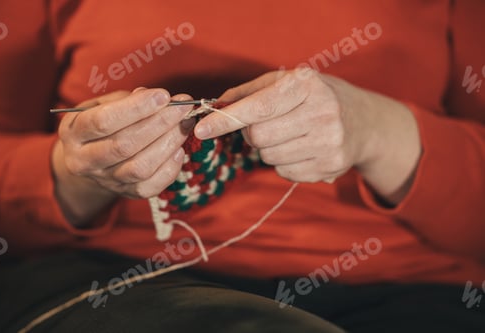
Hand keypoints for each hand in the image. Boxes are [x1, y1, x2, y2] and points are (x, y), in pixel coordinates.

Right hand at [52, 88, 195, 225]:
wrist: (89, 161)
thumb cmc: (100, 124)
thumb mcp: (100, 105)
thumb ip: (124, 99)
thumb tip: (153, 97)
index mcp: (73, 133)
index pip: (104, 121)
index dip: (137, 108)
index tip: (163, 96)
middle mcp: (84, 161)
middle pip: (124, 145)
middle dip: (160, 123)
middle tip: (183, 107)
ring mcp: (106, 181)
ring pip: (140, 168)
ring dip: (168, 143)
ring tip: (185, 124)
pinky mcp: (127, 193)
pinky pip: (151, 186)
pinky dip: (170, 168)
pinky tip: (179, 149)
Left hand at [194, 68, 421, 203]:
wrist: (363, 121)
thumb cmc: (315, 97)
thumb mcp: (286, 82)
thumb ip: (249, 92)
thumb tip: (215, 105)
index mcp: (307, 85)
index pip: (259, 107)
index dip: (226, 120)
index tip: (201, 129)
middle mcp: (322, 112)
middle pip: (259, 137)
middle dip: (250, 135)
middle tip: (261, 126)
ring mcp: (330, 142)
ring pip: (269, 157)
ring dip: (267, 149)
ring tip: (286, 135)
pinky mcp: (331, 166)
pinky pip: (284, 172)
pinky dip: (283, 162)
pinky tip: (300, 148)